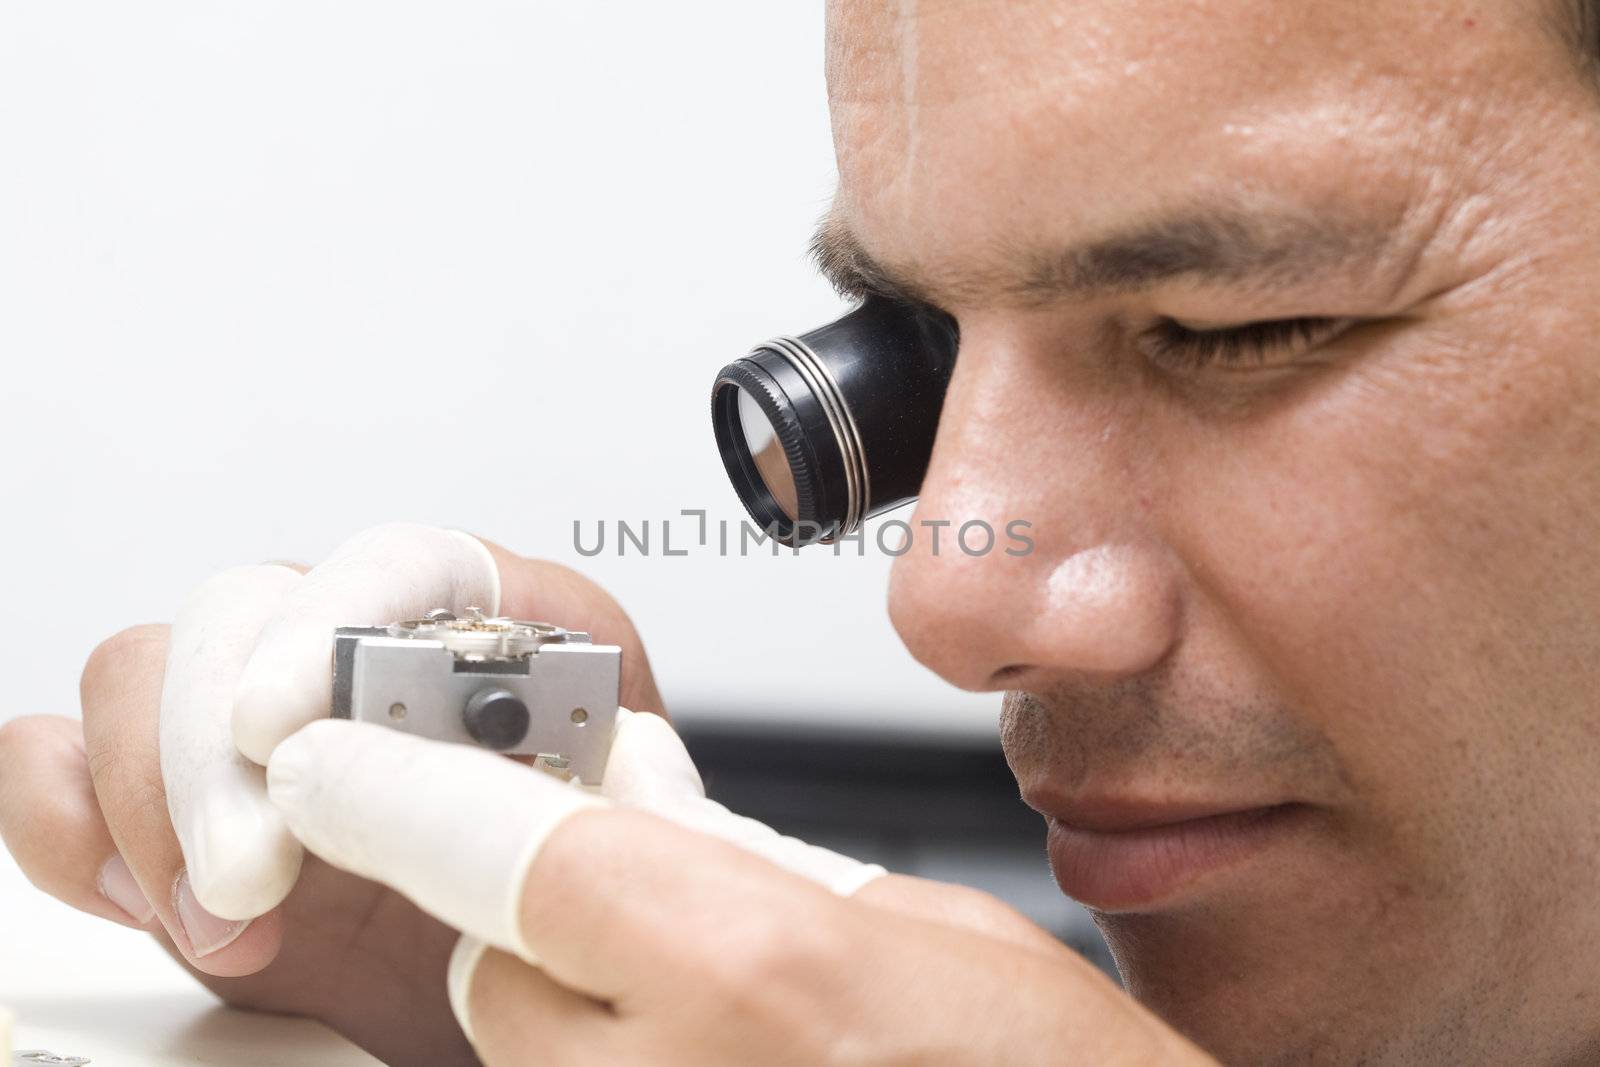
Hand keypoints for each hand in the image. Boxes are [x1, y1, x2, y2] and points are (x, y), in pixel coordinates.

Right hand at [0, 523, 663, 1065]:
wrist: (525, 975)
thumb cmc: (572, 893)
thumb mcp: (613, 842)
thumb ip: (581, 797)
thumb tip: (537, 782)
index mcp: (496, 630)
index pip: (404, 561)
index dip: (333, 619)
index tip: (286, 724)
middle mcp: (365, 652)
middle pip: (245, 609)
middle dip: (222, 747)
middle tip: (251, 876)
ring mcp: (265, 718)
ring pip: (144, 672)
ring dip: (156, 802)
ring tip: (228, 920)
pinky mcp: (181, 797)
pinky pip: (68, 760)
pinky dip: (77, 825)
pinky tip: (157, 901)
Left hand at [267, 718, 1216, 1065]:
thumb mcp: (912, 925)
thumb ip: (743, 857)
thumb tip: (634, 794)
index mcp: (755, 972)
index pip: (511, 854)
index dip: (400, 794)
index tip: (327, 760)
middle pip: (492, 965)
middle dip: (534, 911)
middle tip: (629, 884)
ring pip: (520, 1050)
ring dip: (571, 1000)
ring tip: (700, 994)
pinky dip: (608, 1057)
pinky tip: (711, 1043)